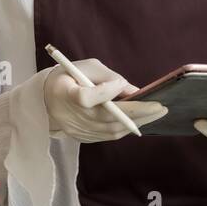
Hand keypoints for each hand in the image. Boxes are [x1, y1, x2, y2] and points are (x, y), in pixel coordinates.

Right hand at [43, 57, 166, 142]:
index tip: (122, 85)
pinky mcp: (82, 138)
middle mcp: (70, 115)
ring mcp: (76, 130)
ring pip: (111, 131)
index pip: (85, 98)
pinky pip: (109, 135)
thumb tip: (136, 91)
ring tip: (156, 113)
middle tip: (161, 107)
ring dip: (137, 122)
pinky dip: (126, 128)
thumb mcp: (86, 67)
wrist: (46, 99)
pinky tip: (141, 119)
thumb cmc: (69, 77)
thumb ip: (110, 77)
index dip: (105, 92)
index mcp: (65, 93)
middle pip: (107, 118)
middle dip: (138, 113)